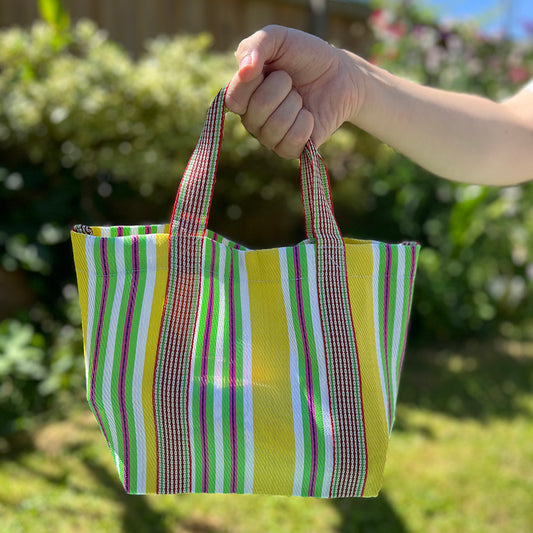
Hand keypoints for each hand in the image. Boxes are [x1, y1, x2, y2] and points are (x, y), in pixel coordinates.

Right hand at [226, 25, 360, 158]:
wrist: (340, 74)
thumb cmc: (305, 56)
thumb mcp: (278, 38)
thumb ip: (255, 45)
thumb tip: (244, 71)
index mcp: (243, 95)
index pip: (233, 99)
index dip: (253, 81)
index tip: (272, 66)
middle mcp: (252, 120)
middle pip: (257, 109)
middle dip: (282, 87)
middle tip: (291, 82)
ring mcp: (270, 137)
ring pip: (276, 126)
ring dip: (295, 104)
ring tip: (300, 98)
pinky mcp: (290, 150)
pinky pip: (292, 141)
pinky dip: (306, 123)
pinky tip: (309, 115)